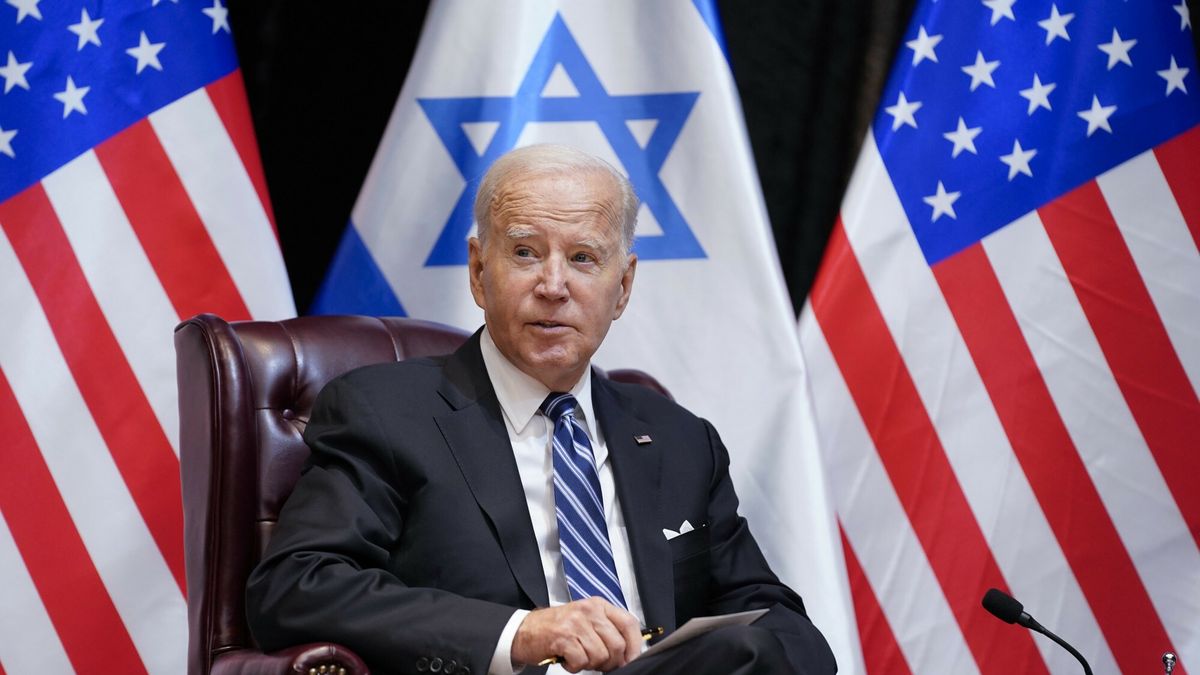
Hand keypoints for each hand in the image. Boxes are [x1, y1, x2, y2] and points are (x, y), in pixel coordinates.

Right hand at [511, 597, 641, 672]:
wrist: (525, 630)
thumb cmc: (557, 628)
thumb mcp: (586, 621)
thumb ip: (608, 630)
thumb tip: (629, 652)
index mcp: (598, 605)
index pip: (629, 623)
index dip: (635, 645)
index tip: (631, 659)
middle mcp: (588, 611)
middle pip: (617, 644)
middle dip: (611, 662)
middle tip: (598, 663)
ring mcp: (575, 623)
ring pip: (600, 655)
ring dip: (590, 664)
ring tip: (578, 657)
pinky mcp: (563, 637)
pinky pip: (581, 661)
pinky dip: (575, 667)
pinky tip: (568, 659)